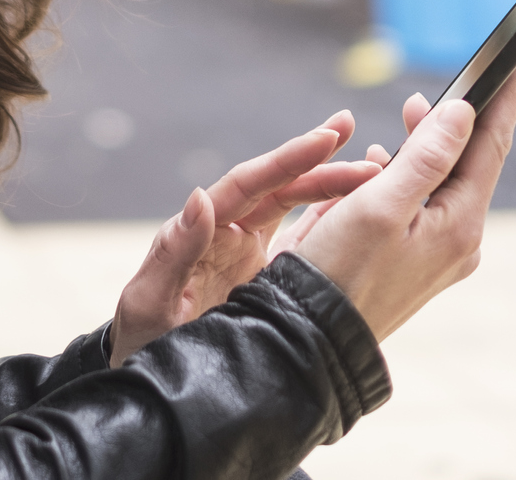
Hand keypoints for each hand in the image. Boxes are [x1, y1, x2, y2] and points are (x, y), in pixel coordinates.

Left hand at [109, 110, 378, 365]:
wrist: (154, 386)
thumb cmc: (142, 342)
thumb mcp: (149, 301)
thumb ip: (175, 252)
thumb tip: (200, 196)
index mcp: (202, 229)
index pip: (249, 184)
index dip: (288, 160)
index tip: (325, 139)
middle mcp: (227, 232)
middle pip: (278, 186)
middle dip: (317, 160)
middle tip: (351, 130)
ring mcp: (249, 252)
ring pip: (294, 208)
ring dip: (329, 185)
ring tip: (373, 166)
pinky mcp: (265, 276)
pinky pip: (302, 241)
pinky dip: (330, 221)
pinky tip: (362, 207)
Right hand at [291, 50, 515, 344]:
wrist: (313, 339)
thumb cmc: (339, 272)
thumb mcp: (380, 205)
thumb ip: (427, 156)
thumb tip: (464, 112)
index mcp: (460, 226)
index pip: (492, 145)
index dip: (507, 95)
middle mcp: (460, 242)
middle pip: (469, 163)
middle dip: (453, 120)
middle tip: (426, 89)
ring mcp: (440, 255)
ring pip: (442, 183)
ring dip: (421, 149)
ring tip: (402, 122)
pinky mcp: (416, 262)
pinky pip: (423, 205)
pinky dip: (405, 178)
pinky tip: (379, 170)